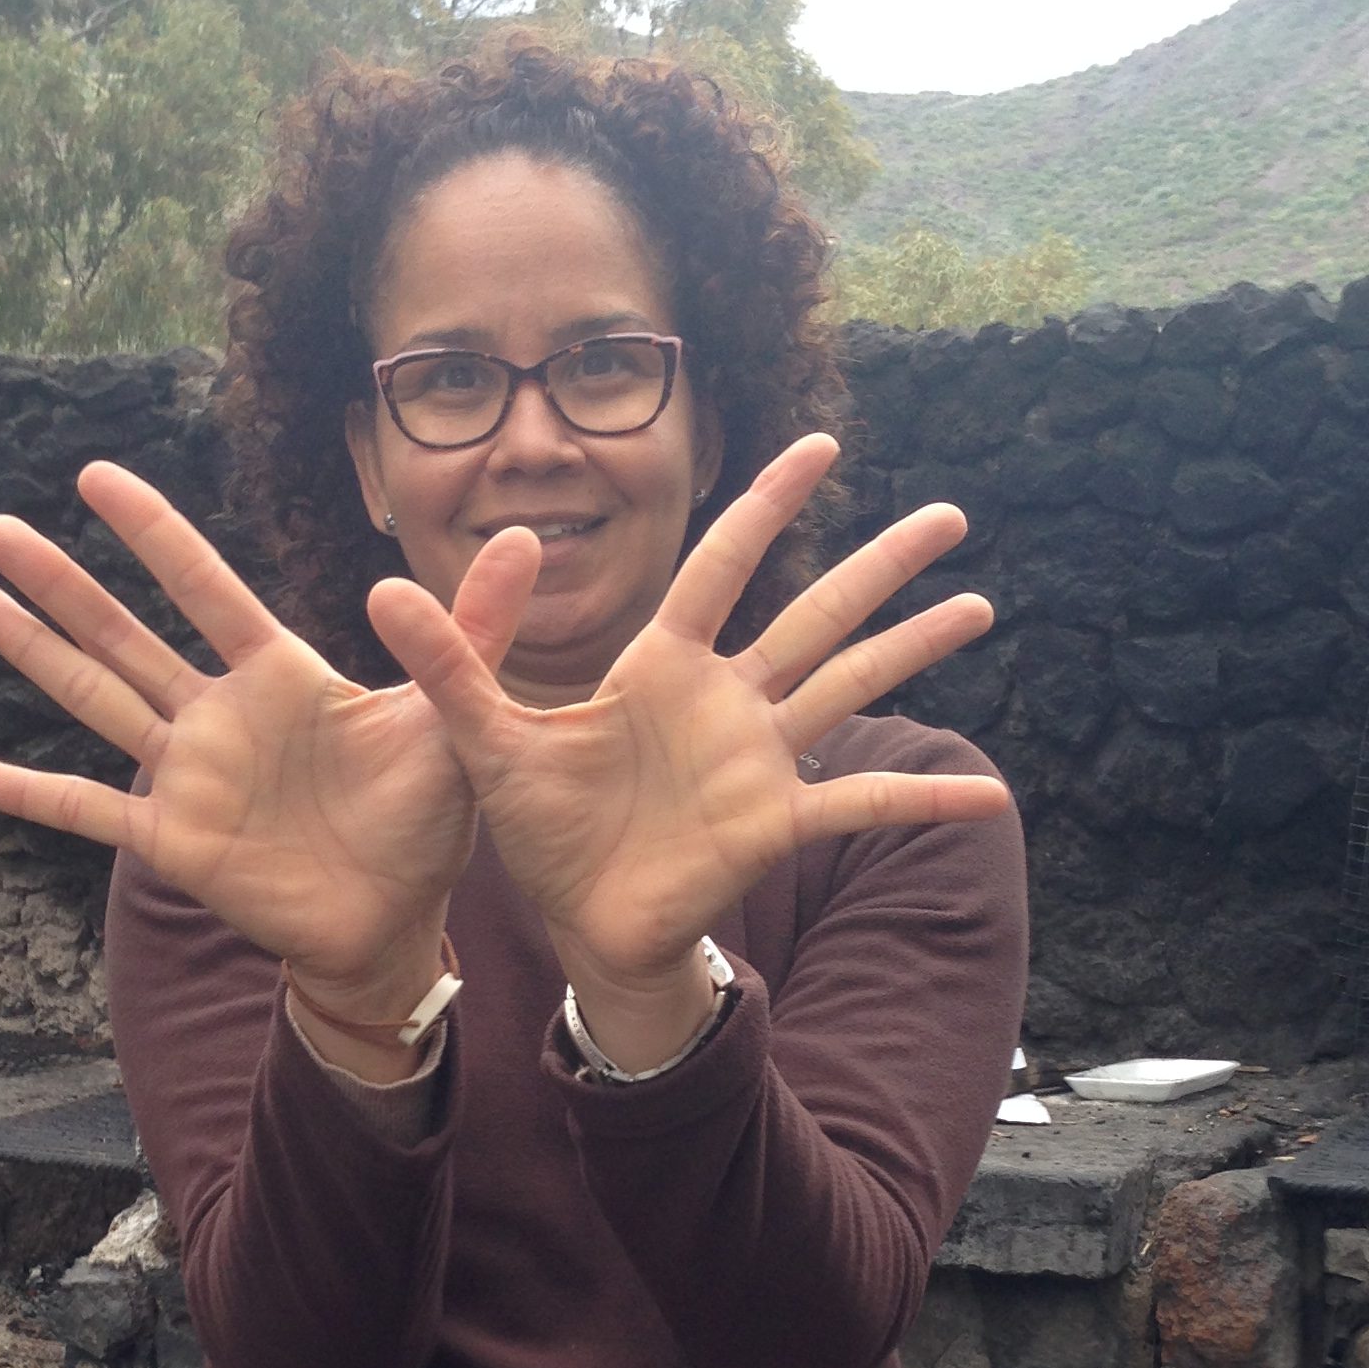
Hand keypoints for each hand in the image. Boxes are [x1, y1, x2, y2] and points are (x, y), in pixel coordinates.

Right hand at [0, 464, 486, 1041]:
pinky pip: (91, 813)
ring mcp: (190, 776)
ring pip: (98, 701)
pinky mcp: (176, 840)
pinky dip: (33, 794)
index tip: (96, 474)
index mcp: (277, 675)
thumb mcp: (453, 715)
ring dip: (38, 655)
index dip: (151, 531)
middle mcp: (219, 716)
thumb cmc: (424, 819)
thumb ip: (474, 627)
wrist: (397, 921)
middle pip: (125, 634)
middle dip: (61, 581)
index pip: (203, 587)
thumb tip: (528, 533)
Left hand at [366, 436, 1010, 1064]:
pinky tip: (989, 800)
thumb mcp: (483, 738)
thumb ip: (449, 663)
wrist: (575, 921)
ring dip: (916, 647)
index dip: (770, 506)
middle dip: (883, 563)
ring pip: (851, 684)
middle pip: (818, 612)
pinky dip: (922, 801)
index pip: (723, 565)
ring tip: (984, 606)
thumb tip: (380, 590)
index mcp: (661, 665)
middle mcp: (726, 701)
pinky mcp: (775, 822)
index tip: (823, 446)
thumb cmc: (539, 827)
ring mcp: (760, 760)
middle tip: (951, 514)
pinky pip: (858, 803)